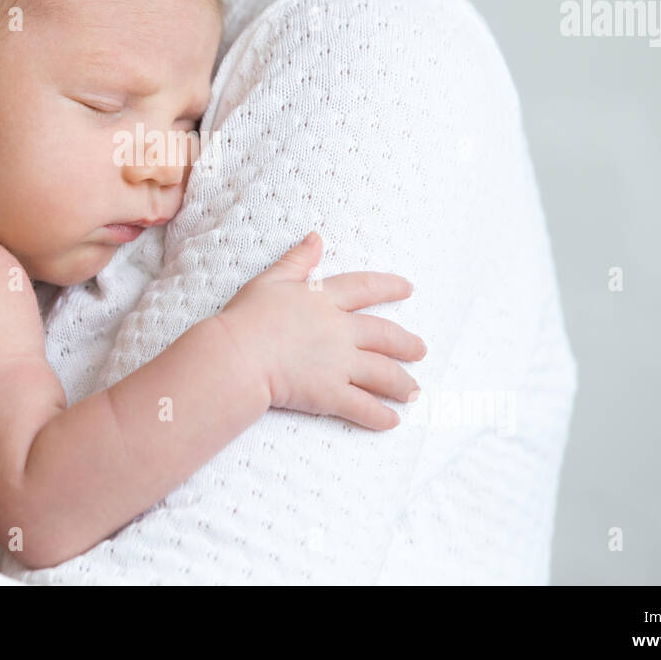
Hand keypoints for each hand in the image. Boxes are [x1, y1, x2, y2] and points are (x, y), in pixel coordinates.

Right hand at [212, 232, 425, 430]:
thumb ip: (296, 260)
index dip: (389, 287)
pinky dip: (380, 416)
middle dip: (406, 343)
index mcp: (324, 300)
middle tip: (421, 350)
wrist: (239, 356)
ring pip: (382, 373)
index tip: (408, 289)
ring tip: (415, 392)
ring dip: (401, 383)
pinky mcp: (331, 393)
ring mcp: (339, 363)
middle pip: (384, 335)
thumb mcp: (270, 280)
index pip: (365, 288)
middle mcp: (339, 330)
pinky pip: (363, 406)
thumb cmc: (247, 318)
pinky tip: (392, 422)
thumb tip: (316, 237)